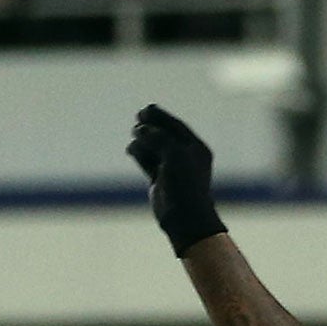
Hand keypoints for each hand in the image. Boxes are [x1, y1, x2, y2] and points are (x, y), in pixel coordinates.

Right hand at [125, 104, 226, 257]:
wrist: (185, 216)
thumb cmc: (185, 184)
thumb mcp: (174, 154)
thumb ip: (158, 137)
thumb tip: (141, 128)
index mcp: (195, 148)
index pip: (176, 127)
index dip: (161, 117)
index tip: (146, 109)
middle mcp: (184, 157)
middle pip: (165, 135)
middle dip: (151, 126)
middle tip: (138, 116)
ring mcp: (171, 169)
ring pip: (154, 148)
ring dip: (144, 139)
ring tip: (133, 132)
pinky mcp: (159, 181)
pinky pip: (147, 162)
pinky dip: (139, 154)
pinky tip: (130, 148)